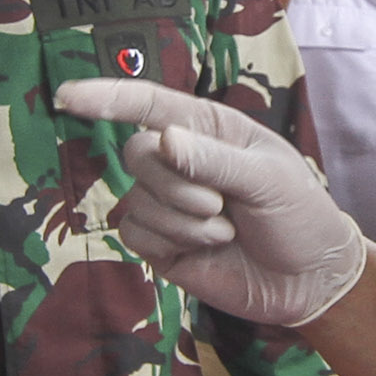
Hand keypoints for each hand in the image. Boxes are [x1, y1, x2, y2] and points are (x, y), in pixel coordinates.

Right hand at [53, 79, 369, 330]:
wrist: (309, 280)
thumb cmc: (298, 215)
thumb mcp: (268, 179)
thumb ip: (214, 158)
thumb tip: (163, 139)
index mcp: (208, 128)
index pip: (148, 103)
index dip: (105, 97)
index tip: (67, 96)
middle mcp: (181, 159)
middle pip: (136, 154)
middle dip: (175, 185)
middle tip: (219, 205)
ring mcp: (167, 202)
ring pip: (135, 198)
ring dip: (181, 221)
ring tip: (225, 231)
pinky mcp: (160, 242)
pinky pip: (133, 233)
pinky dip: (169, 241)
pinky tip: (206, 247)